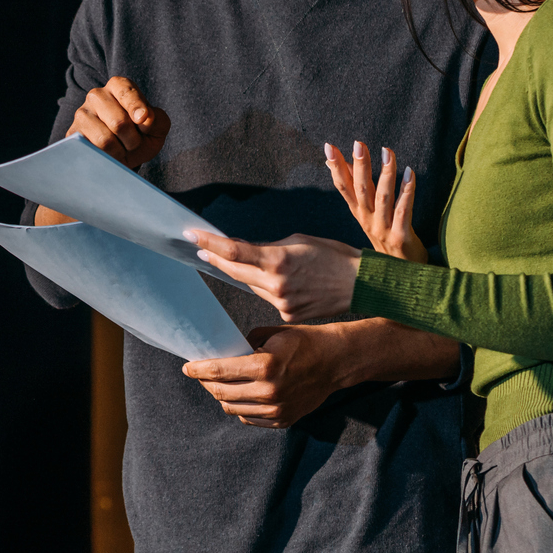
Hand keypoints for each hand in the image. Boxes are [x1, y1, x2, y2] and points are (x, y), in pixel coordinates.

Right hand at [69, 76, 169, 169]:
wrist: (124, 154)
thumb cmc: (142, 135)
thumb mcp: (158, 127)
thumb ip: (157, 119)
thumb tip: (144, 118)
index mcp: (119, 86)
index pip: (127, 93)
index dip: (137, 107)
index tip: (141, 120)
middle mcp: (97, 95)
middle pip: (119, 122)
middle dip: (133, 140)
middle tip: (134, 143)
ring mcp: (82, 114)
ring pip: (104, 140)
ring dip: (120, 152)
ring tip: (121, 150)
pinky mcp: (72, 134)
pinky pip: (91, 151)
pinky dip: (105, 159)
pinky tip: (108, 156)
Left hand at [181, 324, 351, 428]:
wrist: (337, 362)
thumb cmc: (304, 342)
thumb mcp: (272, 334)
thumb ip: (244, 344)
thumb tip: (222, 353)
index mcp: (264, 366)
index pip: (218, 372)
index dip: (198, 369)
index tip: (187, 367)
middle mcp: (269, 392)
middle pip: (220, 392)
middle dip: (206, 382)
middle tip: (202, 374)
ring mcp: (276, 410)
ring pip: (232, 408)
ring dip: (221, 396)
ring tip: (219, 384)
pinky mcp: (283, 420)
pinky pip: (248, 418)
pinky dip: (239, 407)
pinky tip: (239, 395)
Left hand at [186, 229, 359, 321]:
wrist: (359, 284)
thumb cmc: (332, 255)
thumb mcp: (298, 240)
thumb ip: (267, 246)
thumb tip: (241, 247)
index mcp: (279, 259)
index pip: (234, 251)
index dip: (210, 244)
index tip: (192, 236)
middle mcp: (276, 283)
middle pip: (235, 271)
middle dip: (216, 259)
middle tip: (201, 249)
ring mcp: (281, 303)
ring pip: (253, 286)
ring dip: (249, 274)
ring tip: (262, 264)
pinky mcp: (288, 316)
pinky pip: (268, 299)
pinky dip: (269, 288)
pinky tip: (286, 282)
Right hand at [326, 140, 427, 261]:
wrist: (400, 275)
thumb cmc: (386, 240)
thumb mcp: (367, 215)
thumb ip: (357, 190)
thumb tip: (340, 165)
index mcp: (359, 214)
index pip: (344, 187)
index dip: (336, 167)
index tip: (329, 147)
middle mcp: (368, 221)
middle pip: (361, 190)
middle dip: (359, 166)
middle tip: (358, 144)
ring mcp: (383, 230)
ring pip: (383, 198)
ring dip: (385, 174)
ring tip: (387, 152)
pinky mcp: (401, 237)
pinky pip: (403, 211)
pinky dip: (406, 191)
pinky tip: (410, 173)